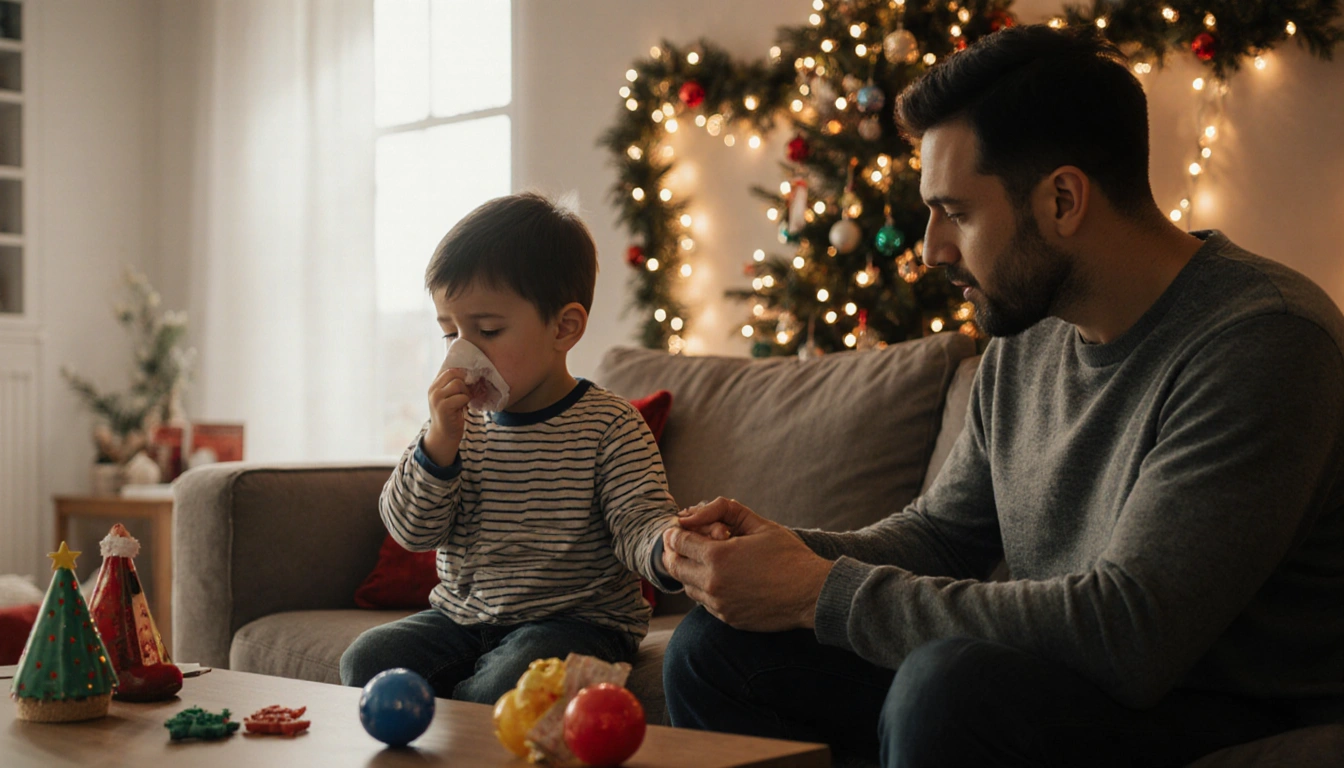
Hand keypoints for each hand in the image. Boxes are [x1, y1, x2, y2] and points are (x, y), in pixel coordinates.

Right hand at [423, 367, 469, 465]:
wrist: (443, 435)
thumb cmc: (450, 415)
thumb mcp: (449, 397)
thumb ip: (453, 385)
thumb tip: (469, 373)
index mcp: (434, 385)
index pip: (450, 370)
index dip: (462, 374)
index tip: (468, 382)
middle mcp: (433, 390)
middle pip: (454, 374)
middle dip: (465, 383)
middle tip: (467, 393)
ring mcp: (437, 398)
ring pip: (458, 384)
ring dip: (466, 393)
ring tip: (464, 401)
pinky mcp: (443, 407)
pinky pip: (462, 397)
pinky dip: (466, 402)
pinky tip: (463, 408)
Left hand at [662, 497, 833, 631]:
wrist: (811, 594)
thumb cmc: (789, 556)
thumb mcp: (760, 524)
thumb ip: (726, 511)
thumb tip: (695, 512)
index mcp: (718, 556)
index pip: (679, 541)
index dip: (675, 532)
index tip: (677, 527)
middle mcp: (712, 583)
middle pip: (675, 566)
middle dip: (673, 552)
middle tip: (679, 543)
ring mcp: (719, 604)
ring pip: (687, 587)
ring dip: (688, 571)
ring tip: (700, 560)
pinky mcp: (727, 618)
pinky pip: (704, 602)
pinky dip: (704, 589)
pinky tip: (718, 579)